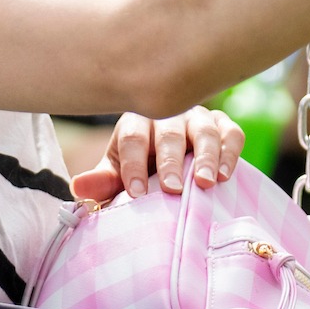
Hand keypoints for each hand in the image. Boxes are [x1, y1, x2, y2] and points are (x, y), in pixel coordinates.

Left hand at [72, 106, 245, 202]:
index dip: (133, 165)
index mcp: (135, 124)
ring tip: (204, 182)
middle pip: (169, 133)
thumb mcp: (118, 175)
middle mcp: (167, 115)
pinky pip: (231, 133)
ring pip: (203, 131)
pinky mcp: (223, 126)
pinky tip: (225, 174)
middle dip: (170, 161)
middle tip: (171, 188)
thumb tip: (78, 188)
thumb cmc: (141, 167)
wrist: (172, 159)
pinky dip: (229, 152)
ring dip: (205, 157)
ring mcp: (197, 118)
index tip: (135, 193)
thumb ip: (103, 182)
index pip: (132, 139)